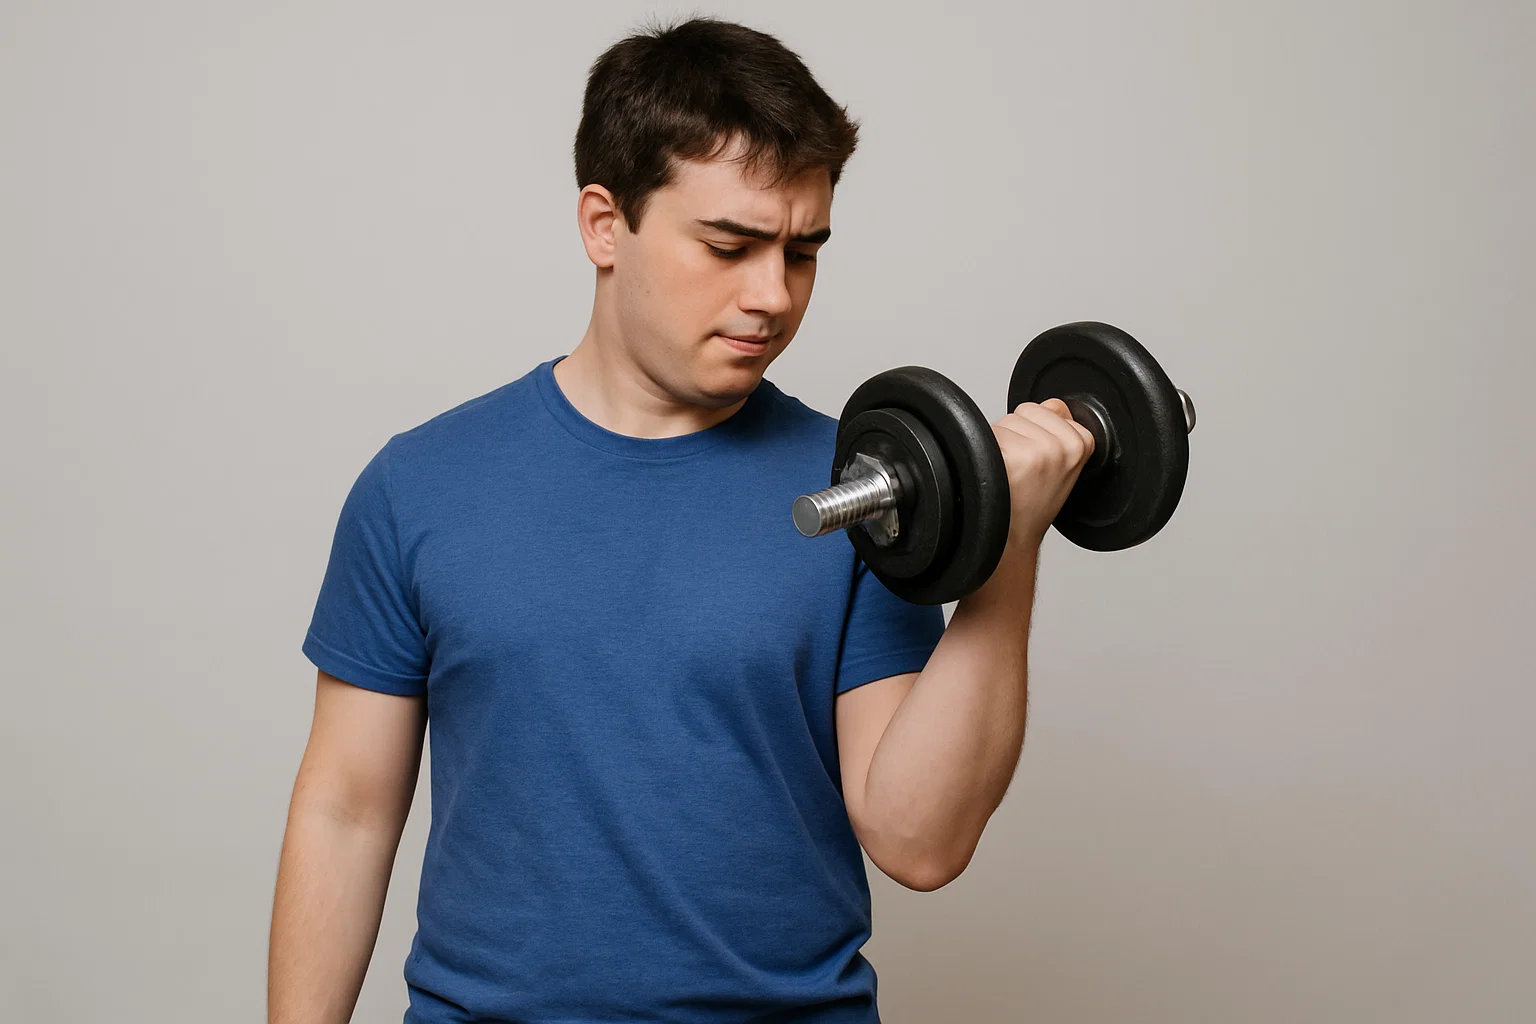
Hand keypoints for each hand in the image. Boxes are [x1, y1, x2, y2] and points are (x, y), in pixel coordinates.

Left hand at [991, 398, 1095, 554]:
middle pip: (1025, 411)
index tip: (1042, 458)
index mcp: (1081, 444)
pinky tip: (1000, 474)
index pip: (1054, 407)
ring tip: (1012, 472)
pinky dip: (987, 452)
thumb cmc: (1036, 502)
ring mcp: (1039, 451)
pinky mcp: (1014, 456)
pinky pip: (990, 435)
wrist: (1015, 536)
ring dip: (1001, 443)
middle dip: (1019, 434)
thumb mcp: (1065, 466)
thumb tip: (1054, 405)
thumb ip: (1063, 431)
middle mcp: (1062, 446)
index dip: (1039, 430)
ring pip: (1005, 422)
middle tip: (1024, 467)